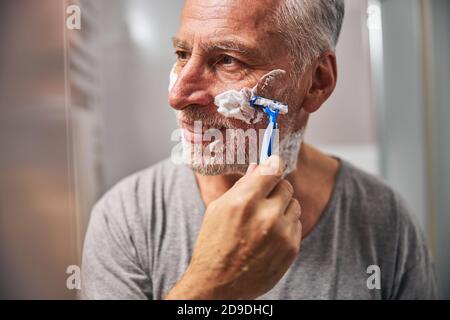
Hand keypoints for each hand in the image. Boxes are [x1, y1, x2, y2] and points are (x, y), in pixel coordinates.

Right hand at [165, 156, 301, 299]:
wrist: (218, 285)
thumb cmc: (213, 244)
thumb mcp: (218, 209)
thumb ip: (242, 186)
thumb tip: (259, 166)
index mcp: (244, 202)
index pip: (273, 170)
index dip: (274, 164)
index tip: (274, 163)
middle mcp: (266, 216)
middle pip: (286, 185)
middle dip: (275, 188)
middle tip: (263, 197)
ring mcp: (281, 234)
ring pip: (294, 204)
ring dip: (282, 206)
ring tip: (264, 219)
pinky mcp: (291, 249)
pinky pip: (296, 224)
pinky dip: (286, 225)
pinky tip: (269, 235)